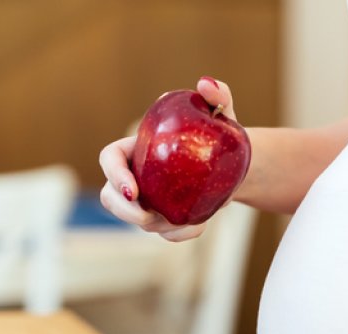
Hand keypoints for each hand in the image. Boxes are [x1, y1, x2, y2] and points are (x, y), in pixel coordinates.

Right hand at [99, 76, 238, 241]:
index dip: (114, 175)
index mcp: (137, 148)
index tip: (132, 189)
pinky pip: (165, 234)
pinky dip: (179, 234)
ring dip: (157, 225)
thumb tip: (205, 85)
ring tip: (185, 218)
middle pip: (110, 196)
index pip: (110, 159)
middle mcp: (136, 176)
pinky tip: (199, 226)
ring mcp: (149, 200)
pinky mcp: (166, 219)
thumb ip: (218, 94)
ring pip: (137, 220)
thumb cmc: (221, 132)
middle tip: (146, 216)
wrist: (237, 164)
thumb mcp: (223, 112)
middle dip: (122, 211)